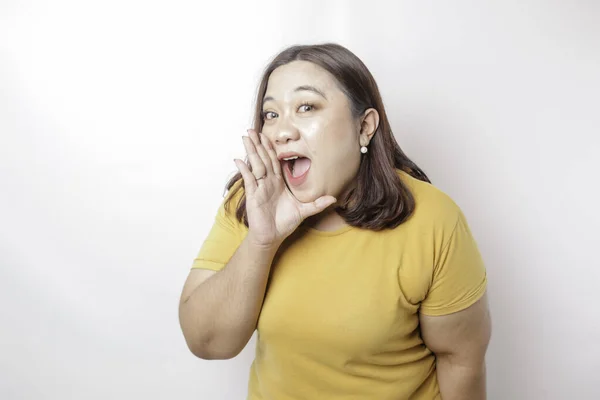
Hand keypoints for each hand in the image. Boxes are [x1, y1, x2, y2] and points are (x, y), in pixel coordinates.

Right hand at [234, 130, 335, 246]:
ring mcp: (259, 188)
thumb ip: (317, 204)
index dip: (271, 148)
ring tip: (246, 137)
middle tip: (252, 129)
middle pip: (263, 158)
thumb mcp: (304, 211)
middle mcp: (268, 182)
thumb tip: (333, 199)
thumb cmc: (285, 223)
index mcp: (278, 182)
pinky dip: (244, 170)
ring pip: (255, 165)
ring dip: (251, 151)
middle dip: (258, 144)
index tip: (267, 135)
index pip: (274, 161)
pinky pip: (249, 180)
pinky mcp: (253, 196)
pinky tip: (238, 159)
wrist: (272, 237)